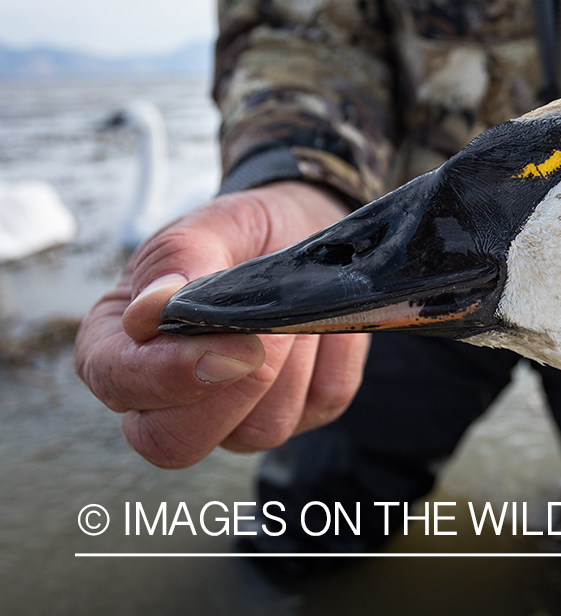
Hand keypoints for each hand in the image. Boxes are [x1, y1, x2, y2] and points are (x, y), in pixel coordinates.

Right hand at [74, 181, 369, 467]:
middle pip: (176, 442)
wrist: (305, 235)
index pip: (121, 387)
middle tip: (269, 325)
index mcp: (119, 347)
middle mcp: (168, 398)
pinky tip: (320, 322)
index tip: (225, 338)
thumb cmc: (240, 236)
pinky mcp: (301, 414)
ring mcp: (235, 418)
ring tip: (294, 304)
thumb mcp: (208, 227)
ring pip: (260, 430)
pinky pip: (321, 402)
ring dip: (291, 361)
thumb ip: (178, 260)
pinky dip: (333, 354)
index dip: (167, 373)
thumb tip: (151, 310)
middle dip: (236, 386)